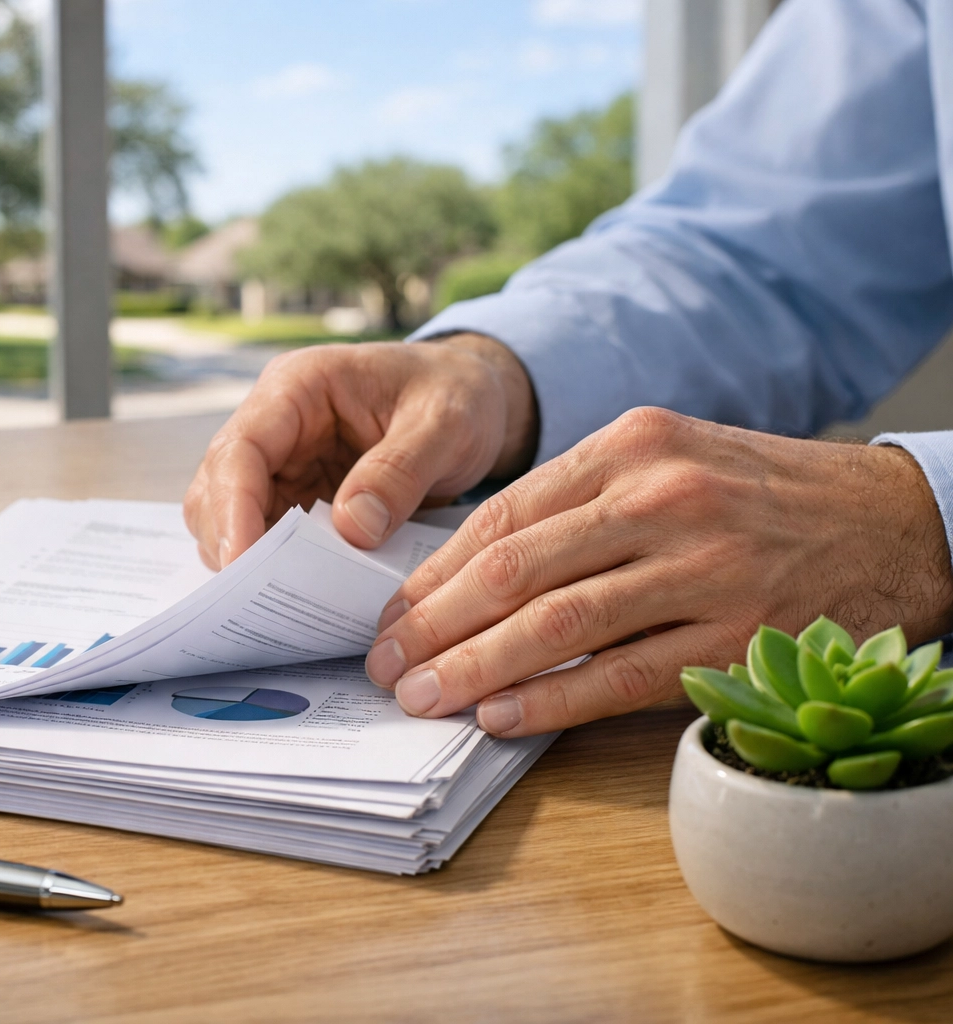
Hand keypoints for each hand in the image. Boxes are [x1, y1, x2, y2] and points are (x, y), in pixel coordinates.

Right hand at [183, 334, 537, 568]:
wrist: (474, 398)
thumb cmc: (457, 394)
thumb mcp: (445, 424)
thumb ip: (400, 471)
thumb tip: (352, 529)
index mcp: (298, 387)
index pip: (240, 449)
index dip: (233, 508)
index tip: (242, 564)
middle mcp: (274, 425)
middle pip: (217, 489)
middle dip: (231, 542)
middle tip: (261, 600)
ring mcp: (281, 464)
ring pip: (229, 519)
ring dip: (249, 561)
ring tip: (283, 603)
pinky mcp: (296, 498)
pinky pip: (266, 538)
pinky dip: (275, 568)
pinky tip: (301, 595)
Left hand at [364, 408, 952, 736]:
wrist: (893, 523)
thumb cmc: (759, 497)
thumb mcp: (669, 460)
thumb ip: (579, 502)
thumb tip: (475, 569)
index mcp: (631, 447)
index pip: (503, 516)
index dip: (435, 573)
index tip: (392, 613)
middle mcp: (662, 499)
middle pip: (515, 569)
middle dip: (435, 624)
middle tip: (386, 664)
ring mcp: (703, 568)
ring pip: (558, 624)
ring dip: (475, 668)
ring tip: (423, 697)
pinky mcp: (738, 634)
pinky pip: (621, 675)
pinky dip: (551, 700)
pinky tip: (500, 716)